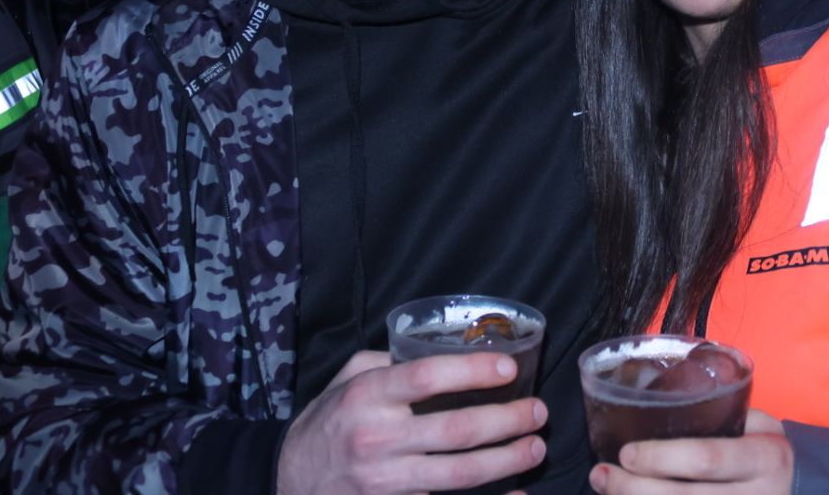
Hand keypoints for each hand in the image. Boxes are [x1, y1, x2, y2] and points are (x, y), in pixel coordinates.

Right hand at [276, 349, 546, 494]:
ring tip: (536, 446)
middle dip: (507, 421)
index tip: (509, 366)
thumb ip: (391, 362)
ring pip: (459, 474)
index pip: (427, 377)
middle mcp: (377, 438)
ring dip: (506, 460)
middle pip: (456, 430)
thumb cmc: (329, 420)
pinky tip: (516, 494)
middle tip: (538, 410)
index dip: (473, 370)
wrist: (290, 479)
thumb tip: (445, 349)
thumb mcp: (348, 378)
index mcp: (367, 396)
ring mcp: (385, 480)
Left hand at [588, 411, 791, 494]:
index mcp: (764, 457)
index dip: (663, 458)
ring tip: (605, 488)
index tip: (627, 453)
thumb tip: (657, 406)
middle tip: (601, 474)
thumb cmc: (765, 451)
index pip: (708, 459)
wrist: (800, 490)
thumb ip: (723, 417)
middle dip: (636, 489)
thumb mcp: (760, 425)